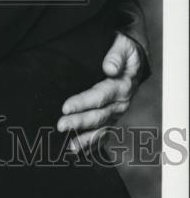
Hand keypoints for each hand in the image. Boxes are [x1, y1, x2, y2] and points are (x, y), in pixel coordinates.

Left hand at [57, 32, 143, 151]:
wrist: (136, 61)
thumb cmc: (126, 51)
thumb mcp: (124, 47)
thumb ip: (116, 56)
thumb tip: (109, 68)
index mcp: (122, 86)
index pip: (99, 96)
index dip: (82, 102)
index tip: (66, 108)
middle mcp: (120, 103)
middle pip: (98, 115)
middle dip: (79, 123)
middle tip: (61, 126)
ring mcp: (117, 112)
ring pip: (101, 129)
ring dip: (85, 139)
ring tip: (70, 147)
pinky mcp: (113, 117)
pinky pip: (104, 133)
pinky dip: (93, 143)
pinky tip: (79, 151)